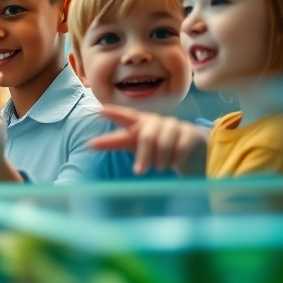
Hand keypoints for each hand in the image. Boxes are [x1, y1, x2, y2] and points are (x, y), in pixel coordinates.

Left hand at [90, 104, 207, 175]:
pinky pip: (180, 147)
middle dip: (143, 155)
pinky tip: (175, 164)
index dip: (116, 113)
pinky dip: (175, 159)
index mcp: (139, 122)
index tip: (101, 110)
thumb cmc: (156, 146)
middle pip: (146, 135)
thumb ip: (116, 142)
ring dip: (160, 160)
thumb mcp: (135, 144)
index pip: (127, 116)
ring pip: (163, 143)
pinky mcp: (190, 132)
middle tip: (139, 171)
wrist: (192, 150)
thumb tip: (91, 144)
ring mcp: (174, 125)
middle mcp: (155, 121)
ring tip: (160, 167)